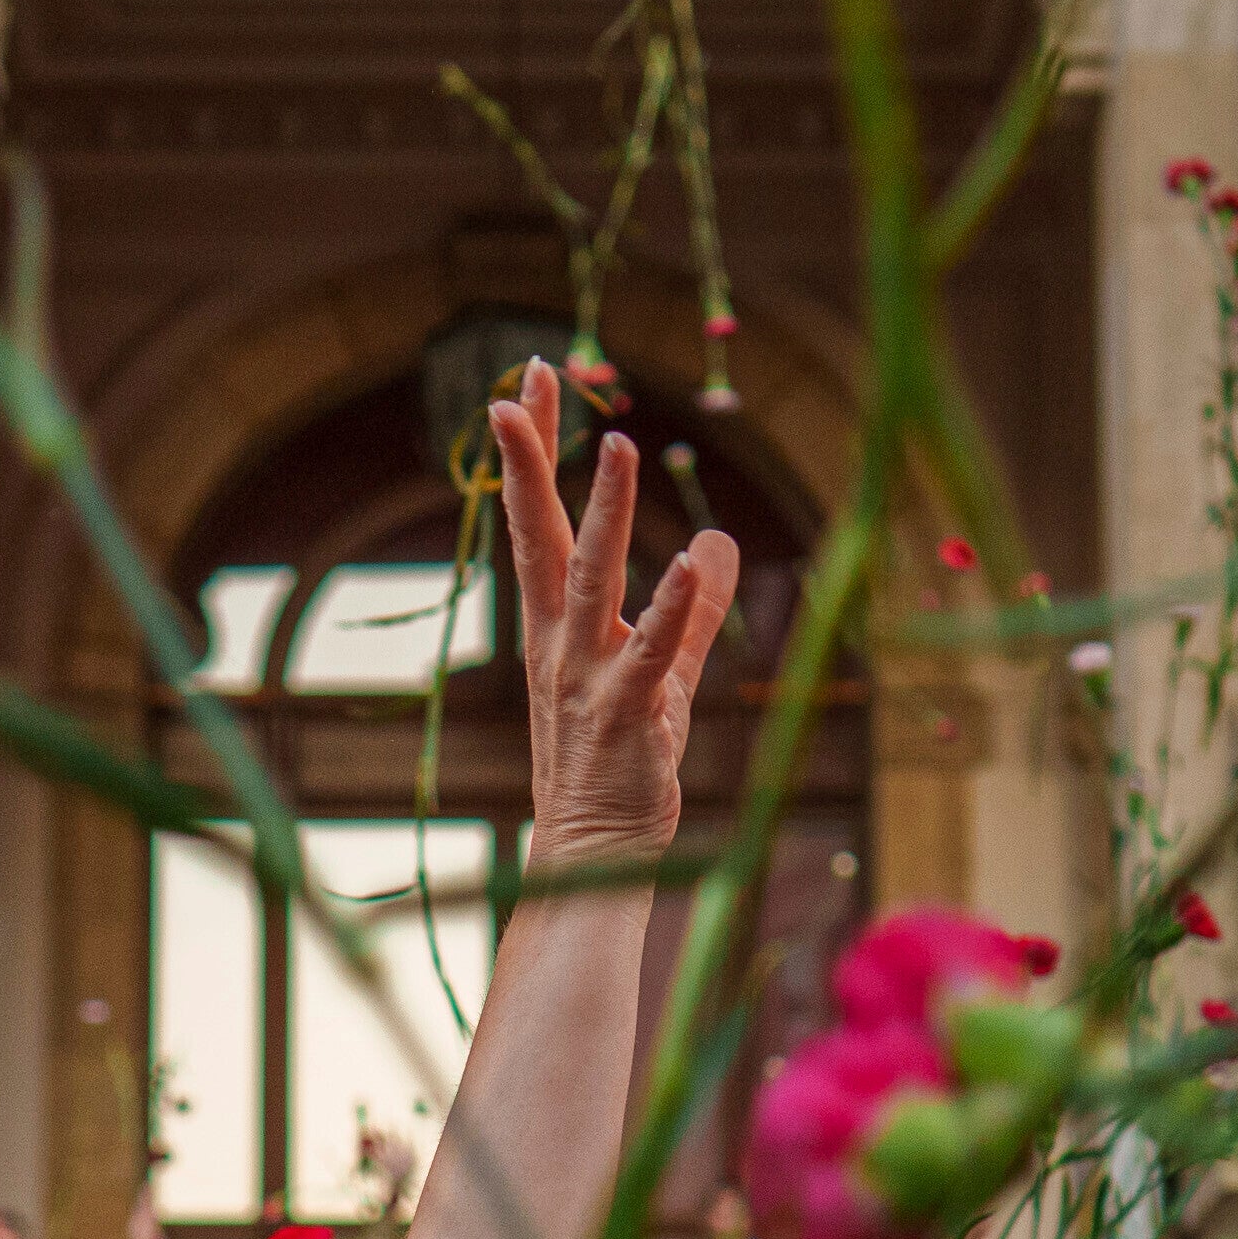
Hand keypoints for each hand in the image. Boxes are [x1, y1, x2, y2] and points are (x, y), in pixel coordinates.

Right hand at [488, 360, 738, 868]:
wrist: (596, 853)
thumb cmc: (620, 763)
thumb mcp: (663, 672)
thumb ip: (696, 608)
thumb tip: (719, 541)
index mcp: (558, 626)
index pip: (538, 523)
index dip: (532, 454)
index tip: (524, 385)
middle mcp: (559, 642)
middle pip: (539, 535)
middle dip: (531, 461)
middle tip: (518, 389)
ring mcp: (586, 678)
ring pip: (589, 581)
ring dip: (603, 515)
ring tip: (618, 449)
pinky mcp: (626, 716)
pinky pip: (650, 653)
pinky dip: (671, 607)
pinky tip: (691, 560)